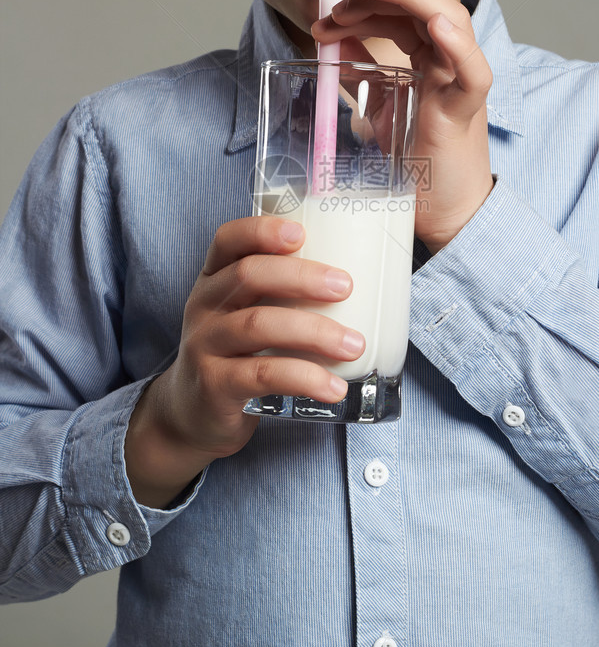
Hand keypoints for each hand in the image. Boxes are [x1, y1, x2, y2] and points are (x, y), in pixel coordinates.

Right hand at [124, 215, 362, 506]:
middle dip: (302, 277)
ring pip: (259, 325)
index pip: (227, 240)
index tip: (301, 232)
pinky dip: (304, 378)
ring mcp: (204, 345)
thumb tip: (358, 279)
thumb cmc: (236, 355)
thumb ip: (282, 294)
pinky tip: (334, 387)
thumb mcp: (245, 315)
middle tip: (345, 286)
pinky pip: (263, 375)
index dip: (262, 230)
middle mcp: (204, 305)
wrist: (192, 416)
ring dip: (314, 331)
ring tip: (354, 345)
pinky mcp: (214, 385)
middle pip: (248, 275)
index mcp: (214, 279)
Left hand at [311, 0, 493, 251]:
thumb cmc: (417, 160)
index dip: (364, 5)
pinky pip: (473, 73)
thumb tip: (330, 40)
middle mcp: (448, 64)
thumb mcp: (379, 106)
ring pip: (451, 21)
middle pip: (423, 6)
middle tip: (337, 3)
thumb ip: (360, 72)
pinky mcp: (466, 112)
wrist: (443, 211)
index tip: (324, 17)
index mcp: (428, 59)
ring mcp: (460, 84)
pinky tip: (436, 25)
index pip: (400, 13)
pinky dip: (458, 46)